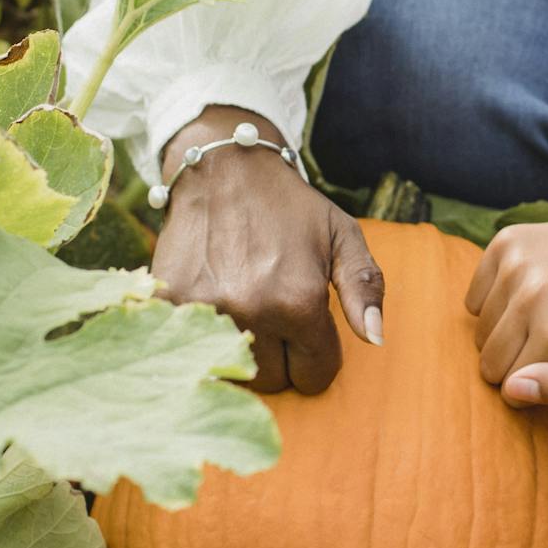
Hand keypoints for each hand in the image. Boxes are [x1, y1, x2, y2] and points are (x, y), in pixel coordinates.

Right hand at [150, 106, 381, 393]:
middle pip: (274, 380)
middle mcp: (252, 309)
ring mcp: (207, 309)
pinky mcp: (170, 303)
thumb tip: (377, 340)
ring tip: (246, 310)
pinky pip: (193, 351)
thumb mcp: (342, 236)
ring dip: (244, 352)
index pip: (316, 373)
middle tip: (275, 316)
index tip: (308, 330)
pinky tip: (214, 305)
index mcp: (299, 300)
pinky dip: (203, 339)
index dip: (317, 356)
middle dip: (281, 358)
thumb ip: (365, 288)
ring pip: (234, 372)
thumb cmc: (290, 206)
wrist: (223, 167)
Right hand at [465, 163, 547, 408]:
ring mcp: (515, 265)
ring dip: (506, 331)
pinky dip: (492, 302)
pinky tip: (526, 293)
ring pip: (480, 330)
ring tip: (542, 315)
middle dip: (514, 361)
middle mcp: (530, 295)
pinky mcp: (505, 243)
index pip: (510, 386)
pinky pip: (473, 297)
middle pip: (489, 360)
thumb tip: (511, 389)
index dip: (534, 382)